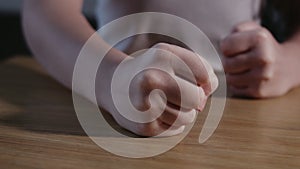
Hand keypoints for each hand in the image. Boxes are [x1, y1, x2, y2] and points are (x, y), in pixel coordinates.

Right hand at [101, 43, 217, 136]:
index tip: (192, 80)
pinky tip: (156, 112)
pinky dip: (172, 122)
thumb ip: (201, 70)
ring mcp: (146, 103)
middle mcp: (152, 77)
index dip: (205, 81)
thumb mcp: (172, 57)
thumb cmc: (151, 70)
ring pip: (189, 117)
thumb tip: (203, 100)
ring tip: (163, 102)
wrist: (113, 84)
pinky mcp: (144, 125)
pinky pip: (177, 129)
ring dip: (183, 112)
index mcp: (163, 55)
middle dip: (194, 98)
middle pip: (198, 98)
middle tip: (178, 93)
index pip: (206, 75)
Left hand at [221, 21, 293, 97]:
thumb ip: (235, 31)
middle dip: (228, 61)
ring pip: (229, 78)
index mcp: (260, 39)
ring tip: (244, 68)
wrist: (288, 66)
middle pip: (226, 64)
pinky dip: (238, 84)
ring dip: (232, 74)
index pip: (226, 47)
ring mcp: (262, 77)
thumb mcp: (253, 30)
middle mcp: (263, 58)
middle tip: (239, 59)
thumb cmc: (263, 46)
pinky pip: (234, 89)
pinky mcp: (259, 91)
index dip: (227, 47)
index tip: (235, 47)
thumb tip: (222, 46)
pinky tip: (248, 77)